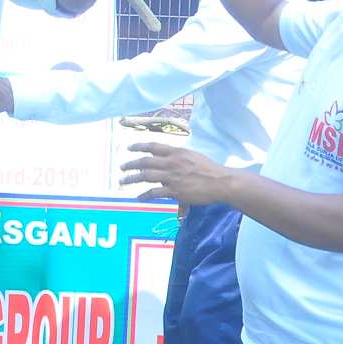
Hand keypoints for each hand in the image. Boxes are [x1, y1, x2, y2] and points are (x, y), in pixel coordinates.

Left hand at [120, 141, 236, 204]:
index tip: (129, 148)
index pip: (153, 146)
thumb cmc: (209, 169)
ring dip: (132, 178)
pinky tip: (139, 197)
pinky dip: (144, 195)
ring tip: (122, 181)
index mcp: (176, 152)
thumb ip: (178, 157)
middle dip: (131, 164)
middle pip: (145, 161)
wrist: (220, 182)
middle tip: (122, 167)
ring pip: (146, 176)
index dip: (139, 146)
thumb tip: (167, 161)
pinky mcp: (174, 191)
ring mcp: (172, 177)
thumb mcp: (192, 156)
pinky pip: (154, 192)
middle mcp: (171, 162)